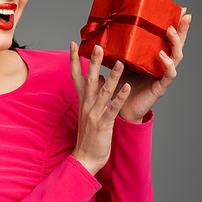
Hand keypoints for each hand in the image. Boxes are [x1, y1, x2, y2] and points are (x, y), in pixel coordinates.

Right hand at [70, 42, 130, 175]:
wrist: (85, 157)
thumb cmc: (89, 135)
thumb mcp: (88, 112)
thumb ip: (93, 95)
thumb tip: (101, 78)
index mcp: (82, 100)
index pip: (76, 75)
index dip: (74, 59)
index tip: (73, 44)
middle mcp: (87, 104)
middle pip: (89, 78)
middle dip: (93, 61)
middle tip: (98, 45)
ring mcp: (94, 113)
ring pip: (104, 91)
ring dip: (113, 76)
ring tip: (120, 62)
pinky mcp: (103, 123)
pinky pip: (113, 108)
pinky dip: (120, 97)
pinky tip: (128, 87)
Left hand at [117, 9, 191, 122]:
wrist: (119, 108)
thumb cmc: (120, 85)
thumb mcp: (117, 62)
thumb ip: (114, 49)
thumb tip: (102, 31)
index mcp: (153, 57)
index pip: (166, 37)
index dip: (174, 24)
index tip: (179, 8)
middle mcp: (162, 64)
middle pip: (177, 44)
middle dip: (183, 28)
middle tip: (185, 14)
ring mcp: (163, 75)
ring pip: (177, 56)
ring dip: (176, 42)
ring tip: (170, 30)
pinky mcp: (161, 86)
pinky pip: (168, 74)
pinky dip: (166, 63)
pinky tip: (162, 54)